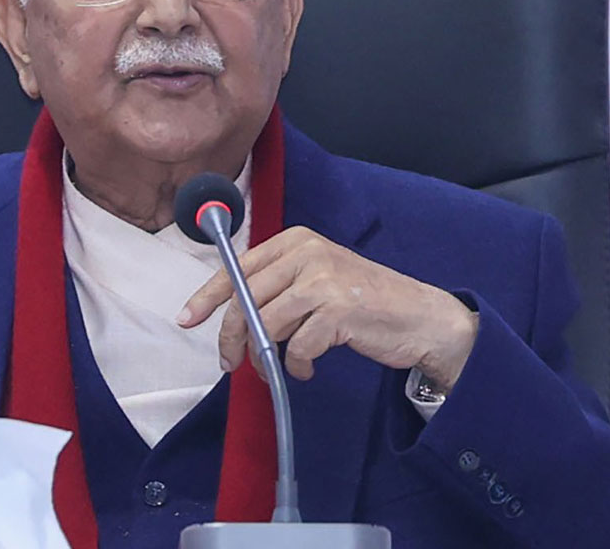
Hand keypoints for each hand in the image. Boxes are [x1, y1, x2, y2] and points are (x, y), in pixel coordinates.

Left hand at [177, 227, 479, 388]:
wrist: (422, 318)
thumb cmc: (366, 303)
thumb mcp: (319, 278)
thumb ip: (279, 286)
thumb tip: (229, 313)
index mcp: (297, 241)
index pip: (238, 267)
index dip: (208, 296)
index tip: (187, 319)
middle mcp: (307, 253)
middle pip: (244, 299)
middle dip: (230, 338)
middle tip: (229, 364)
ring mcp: (322, 281)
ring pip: (264, 326)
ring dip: (264, 358)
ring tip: (276, 369)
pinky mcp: (336, 311)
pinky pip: (295, 348)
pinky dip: (297, 365)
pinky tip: (310, 366)